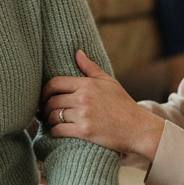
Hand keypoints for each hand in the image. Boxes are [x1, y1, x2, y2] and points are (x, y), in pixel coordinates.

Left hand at [43, 51, 164, 160]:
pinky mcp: (84, 131)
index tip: (44, 97)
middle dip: (45, 107)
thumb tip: (77, 52)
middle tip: (45, 112)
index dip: (45, 91)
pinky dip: (55, 131)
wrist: (138, 128)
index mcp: (88, 84)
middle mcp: (83, 97)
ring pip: (53, 116)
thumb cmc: (124, 105)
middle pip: (51, 100)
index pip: (54, 83)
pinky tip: (58, 131)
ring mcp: (83, 115)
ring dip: (49, 120)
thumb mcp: (110, 82)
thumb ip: (91, 68)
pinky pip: (59, 130)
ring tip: (51, 122)